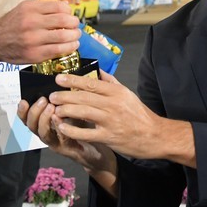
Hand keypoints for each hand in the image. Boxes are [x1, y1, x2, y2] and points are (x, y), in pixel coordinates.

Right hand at [0, 0, 80, 64]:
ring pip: (63, 37)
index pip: (58, 6)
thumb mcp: (24, 8)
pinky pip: (57, 51)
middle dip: (74, 23)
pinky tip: (71, 45)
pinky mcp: (34, 54)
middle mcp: (32, 23)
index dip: (69, 10)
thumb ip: (44, 7)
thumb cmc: (11, 24)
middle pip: (64, 21)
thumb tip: (66, 6)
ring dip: (74, 36)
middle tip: (76, 25)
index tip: (70, 14)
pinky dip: (69, 48)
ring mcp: (33, 40)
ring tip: (76, 36)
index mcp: (30, 9)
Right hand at [17, 94, 113, 174]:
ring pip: (43, 133)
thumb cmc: (84, 125)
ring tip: (50, 108)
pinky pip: (60, 140)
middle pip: (32, 125)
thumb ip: (67, 95)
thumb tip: (65, 76)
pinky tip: (61, 120)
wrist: (97, 146)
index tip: (23, 100)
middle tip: (43, 100)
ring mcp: (56, 142)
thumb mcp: (73, 108)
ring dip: (44, 120)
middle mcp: (47, 132)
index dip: (23, 110)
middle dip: (34, 112)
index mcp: (45, 121)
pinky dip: (59, 129)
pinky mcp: (67, 149)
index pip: (28, 116)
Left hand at [44, 71, 169, 160]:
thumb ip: (111, 82)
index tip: (58, 79)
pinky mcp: (108, 137)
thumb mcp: (127, 93)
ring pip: (83, 112)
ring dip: (65, 110)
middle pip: (83, 97)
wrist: (154, 136)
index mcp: (117, 92)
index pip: (91, 83)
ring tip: (55, 109)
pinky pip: (86, 133)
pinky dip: (72, 130)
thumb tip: (96, 70)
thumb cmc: (139, 114)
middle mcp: (113, 104)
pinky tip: (62, 127)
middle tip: (52, 95)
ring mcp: (110, 121)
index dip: (73, 80)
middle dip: (64, 96)